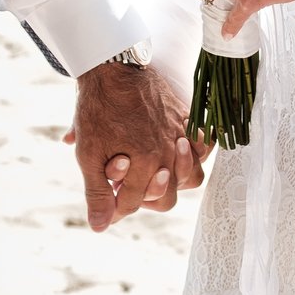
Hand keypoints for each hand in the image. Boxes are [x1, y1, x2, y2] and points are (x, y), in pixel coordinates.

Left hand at [70, 60, 201, 231]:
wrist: (112, 66)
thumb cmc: (98, 109)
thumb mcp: (89, 153)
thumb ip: (97, 193)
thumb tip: (99, 227)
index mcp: (145, 164)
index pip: (134, 203)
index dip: (116, 206)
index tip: (107, 200)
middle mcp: (168, 152)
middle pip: (168, 198)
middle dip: (147, 199)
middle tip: (130, 187)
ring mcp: (181, 135)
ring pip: (193, 176)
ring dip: (176, 181)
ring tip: (158, 174)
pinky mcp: (186, 118)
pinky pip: (205, 144)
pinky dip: (197, 154)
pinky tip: (181, 152)